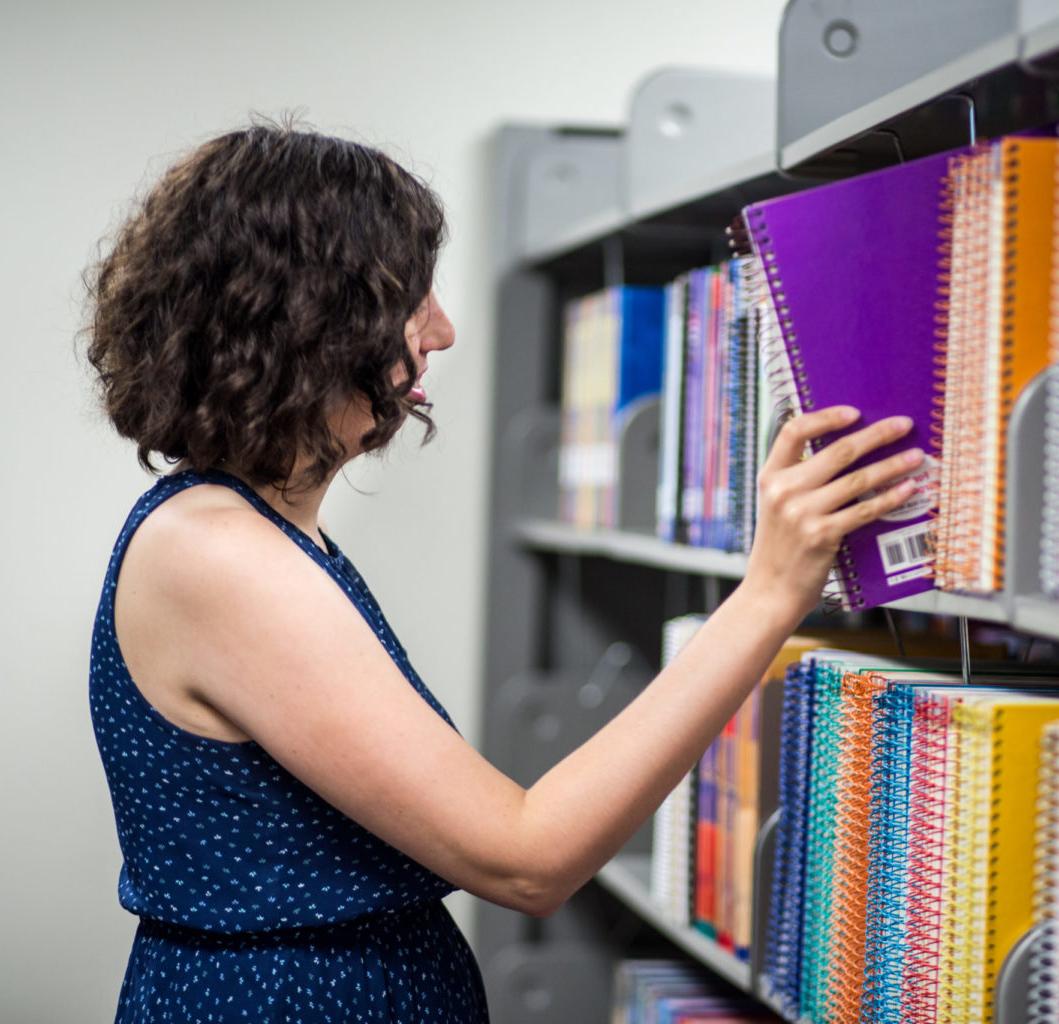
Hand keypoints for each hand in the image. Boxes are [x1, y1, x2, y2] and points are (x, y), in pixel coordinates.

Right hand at [740, 405, 923, 626]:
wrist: (770, 591)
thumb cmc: (780, 548)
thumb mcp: (777, 506)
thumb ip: (799, 480)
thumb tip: (845, 454)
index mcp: (770, 477)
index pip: (793, 431)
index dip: (825, 417)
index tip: (854, 413)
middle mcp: (784, 491)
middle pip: (838, 451)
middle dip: (877, 434)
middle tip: (903, 426)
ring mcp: (802, 513)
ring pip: (858, 479)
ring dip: (893, 465)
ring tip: (916, 458)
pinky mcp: (822, 535)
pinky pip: (864, 510)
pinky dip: (890, 498)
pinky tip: (908, 490)